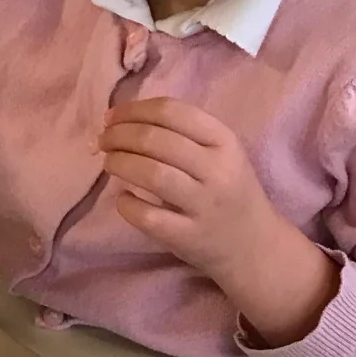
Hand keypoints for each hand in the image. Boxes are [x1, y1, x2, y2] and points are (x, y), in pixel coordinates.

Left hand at [99, 98, 278, 279]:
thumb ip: (180, 133)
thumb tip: (118, 119)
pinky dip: (127, 204)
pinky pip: (147, 217)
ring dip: (118, 162)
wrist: (254, 246)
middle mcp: (217, 170)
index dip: (133, 110)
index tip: (110, 117)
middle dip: (117, 135)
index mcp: (224, 141)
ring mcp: (204, 205)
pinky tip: (124, 199)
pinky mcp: (188, 237)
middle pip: (155, 140)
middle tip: (101, 140)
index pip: (172, 111)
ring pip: (151, 174)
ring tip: (108, 162)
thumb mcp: (219, 153)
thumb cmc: (228, 189)